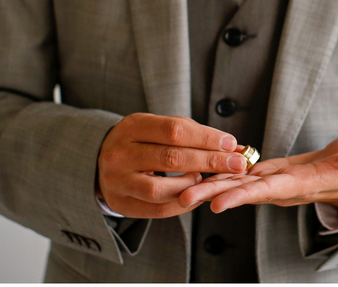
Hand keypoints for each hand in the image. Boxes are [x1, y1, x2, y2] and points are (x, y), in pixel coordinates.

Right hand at [97, 113, 248, 218]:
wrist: (100, 160)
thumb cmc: (141, 141)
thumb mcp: (159, 128)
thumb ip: (194, 135)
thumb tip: (235, 146)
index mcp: (132, 126)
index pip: (174, 129)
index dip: (206, 137)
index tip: (232, 144)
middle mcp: (120, 153)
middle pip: (171, 158)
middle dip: (209, 161)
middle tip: (237, 164)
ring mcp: (117, 180)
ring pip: (161, 189)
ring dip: (191, 185)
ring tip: (206, 178)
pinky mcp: (120, 203)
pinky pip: (157, 209)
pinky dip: (182, 204)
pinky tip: (196, 195)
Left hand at [178, 135, 337, 212]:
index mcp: (305, 183)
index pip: (270, 190)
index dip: (243, 195)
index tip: (217, 203)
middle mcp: (284, 187)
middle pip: (245, 192)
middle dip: (214, 195)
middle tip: (183, 199)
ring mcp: (275, 182)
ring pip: (238, 185)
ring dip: (210, 187)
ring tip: (181, 189)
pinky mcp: (270, 174)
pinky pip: (241, 176)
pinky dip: (220, 174)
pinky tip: (198, 171)